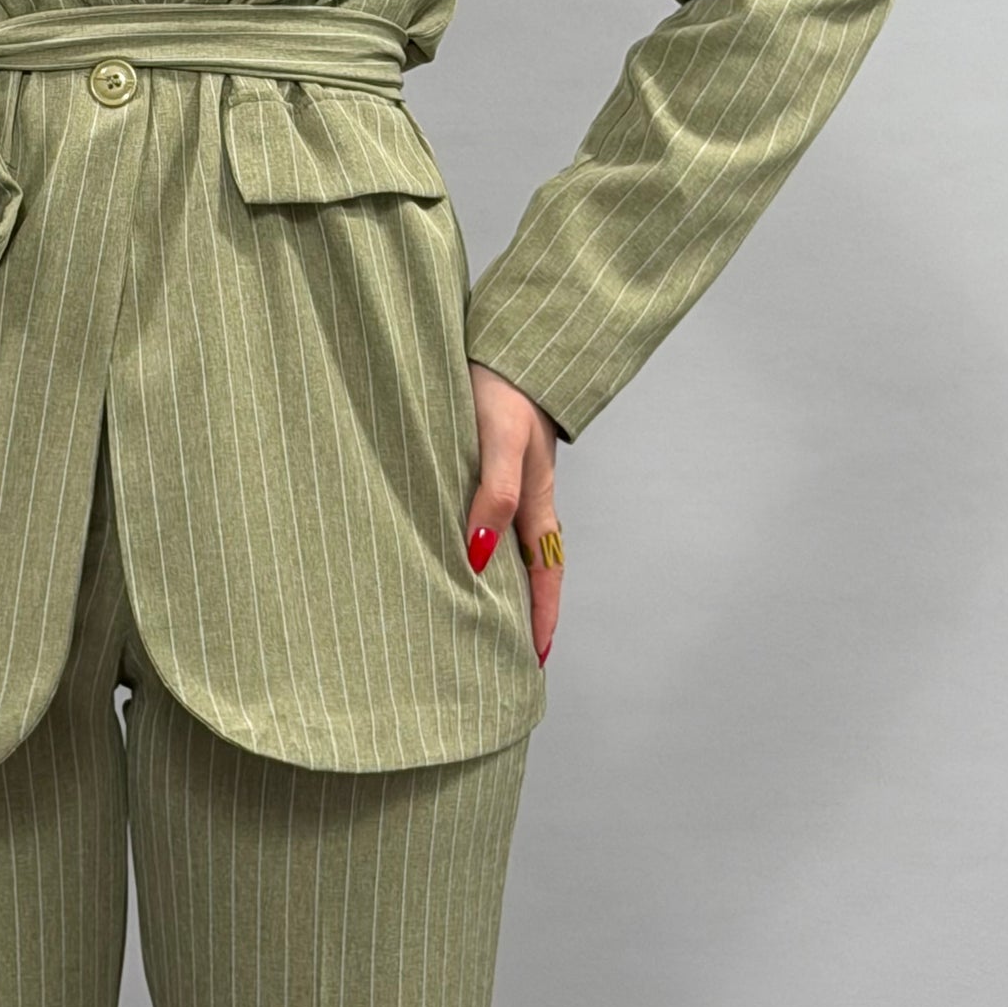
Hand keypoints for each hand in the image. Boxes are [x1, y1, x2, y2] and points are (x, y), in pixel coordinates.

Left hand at [464, 359, 563, 665]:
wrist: (508, 345)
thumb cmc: (503, 391)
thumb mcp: (499, 445)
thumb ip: (493, 496)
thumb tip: (477, 556)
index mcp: (536, 504)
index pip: (545, 576)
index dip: (542, 619)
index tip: (535, 661)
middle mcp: (529, 500)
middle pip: (532, 570)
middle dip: (525, 613)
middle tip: (508, 655)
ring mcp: (514, 483)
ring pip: (511, 545)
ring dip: (504, 582)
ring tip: (482, 616)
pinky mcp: (493, 463)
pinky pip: (493, 517)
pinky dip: (485, 544)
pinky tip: (462, 549)